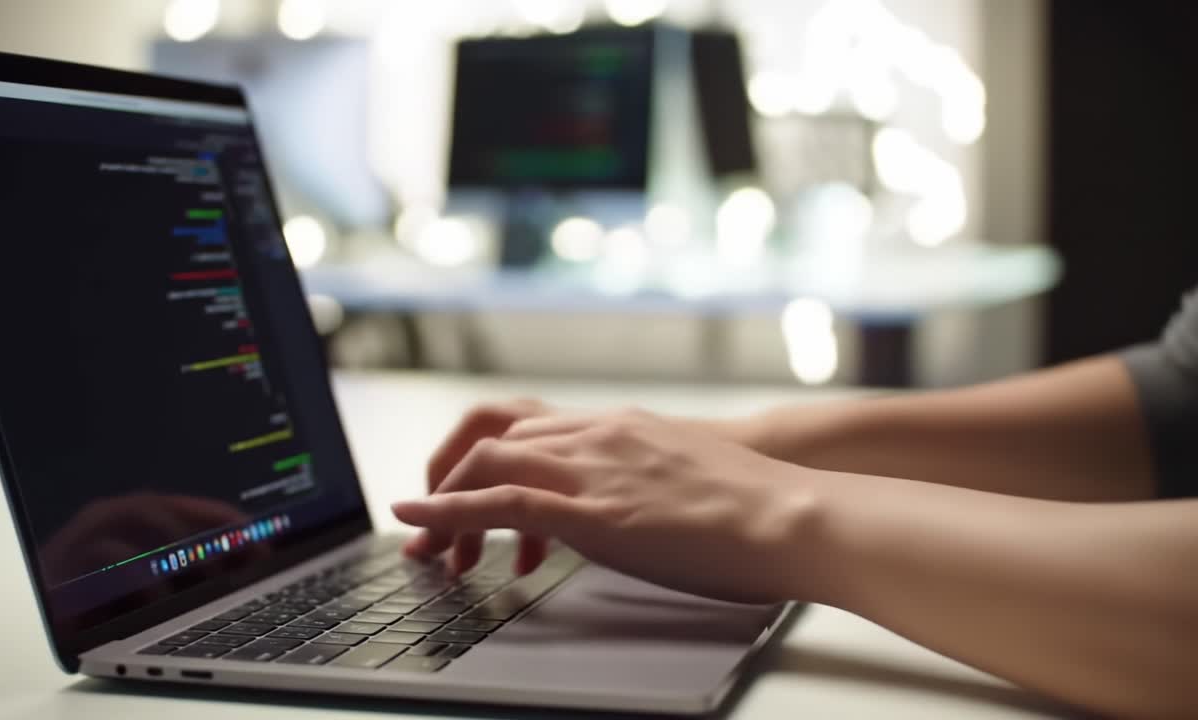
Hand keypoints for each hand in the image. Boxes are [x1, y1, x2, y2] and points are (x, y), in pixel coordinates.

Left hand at [393, 408, 818, 603]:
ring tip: (430, 546)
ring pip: (487, 463)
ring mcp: (592, 467)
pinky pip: (500, 501)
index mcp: (616, 426)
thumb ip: (638, 481)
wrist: (790, 511)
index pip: (524, 429)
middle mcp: (595, 435)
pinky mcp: (593, 508)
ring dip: (445, 501)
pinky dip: (449, 508)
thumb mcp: (681, 476)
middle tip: (437, 528)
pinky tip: (420, 519)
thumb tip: (619, 509)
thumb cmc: (751, 504)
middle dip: (452, 481)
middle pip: (494, 440)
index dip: (481, 462)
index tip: (463, 498)